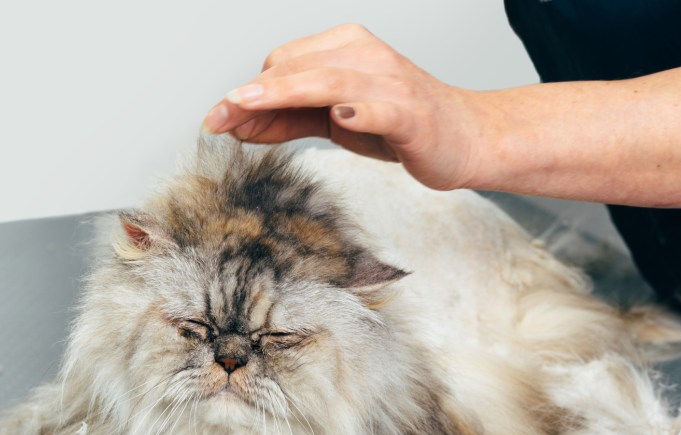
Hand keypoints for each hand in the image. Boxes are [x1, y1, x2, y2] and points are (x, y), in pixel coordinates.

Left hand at [202, 24, 487, 191]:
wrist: (464, 138)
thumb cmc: (398, 124)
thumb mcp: (332, 120)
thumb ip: (286, 120)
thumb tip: (235, 124)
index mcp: (345, 49)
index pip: (283, 62)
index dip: (249, 92)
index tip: (217, 118)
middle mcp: (366, 57)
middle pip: (297, 67)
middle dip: (253, 94)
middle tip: (216, 119)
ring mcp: (390, 84)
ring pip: (328, 82)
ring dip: (285, 93)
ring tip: (248, 106)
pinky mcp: (411, 114)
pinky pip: (381, 108)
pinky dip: (359, 111)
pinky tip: (342, 117)